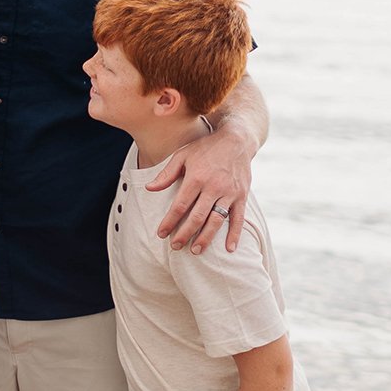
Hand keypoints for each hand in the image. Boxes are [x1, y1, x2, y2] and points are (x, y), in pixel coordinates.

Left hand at [149, 121, 252, 252]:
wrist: (236, 140)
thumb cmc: (205, 148)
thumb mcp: (182, 155)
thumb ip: (166, 174)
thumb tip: (149, 189)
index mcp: (196, 177)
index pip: (180, 205)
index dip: (170, 221)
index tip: (161, 234)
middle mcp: (214, 187)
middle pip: (197, 216)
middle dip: (185, 234)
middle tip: (175, 247)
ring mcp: (229, 193)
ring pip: (217, 220)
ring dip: (206, 238)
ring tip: (196, 251)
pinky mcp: (241, 196)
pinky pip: (238, 218)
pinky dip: (234, 234)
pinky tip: (229, 249)